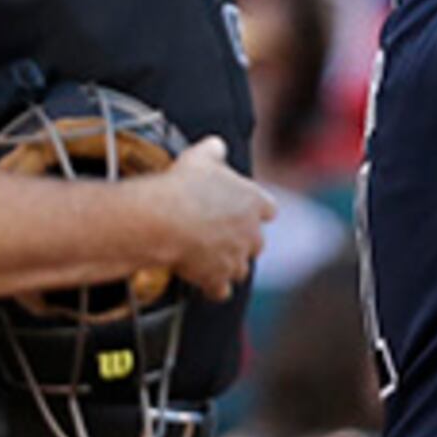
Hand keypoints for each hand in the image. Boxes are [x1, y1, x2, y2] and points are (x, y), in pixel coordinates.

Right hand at [148, 136, 275, 300]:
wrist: (167, 218)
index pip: (269, 209)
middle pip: (256, 243)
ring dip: (229, 265)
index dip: (257, 211)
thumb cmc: (185, 185)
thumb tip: (216, 145)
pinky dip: (213, 287)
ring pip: (241, 268)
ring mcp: (236, 258)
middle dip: (243, 242)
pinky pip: (221, 290)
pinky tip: (203, 283)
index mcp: (254, 201)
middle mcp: (251, 233)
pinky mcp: (218, 277)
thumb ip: (214, 150)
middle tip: (222, 237)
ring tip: (210, 260)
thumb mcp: (200, 156)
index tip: (247, 211)